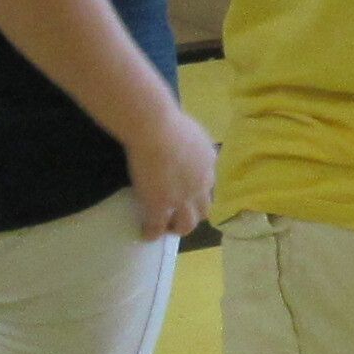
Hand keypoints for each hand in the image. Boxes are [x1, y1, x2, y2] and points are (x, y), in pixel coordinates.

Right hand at [125, 102, 218, 238]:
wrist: (155, 129)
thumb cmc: (167, 119)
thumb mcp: (190, 130)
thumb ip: (192, 141)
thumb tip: (185, 140)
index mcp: (208, 161)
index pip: (208, 183)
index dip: (198, 190)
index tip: (188, 192)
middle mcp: (201, 183)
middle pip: (204, 208)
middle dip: (194, 214)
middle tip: (180, 215)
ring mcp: (182, 198)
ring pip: (187, 224)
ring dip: (178, 228)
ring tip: (166, 228)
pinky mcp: (161, 206)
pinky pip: (157, 226)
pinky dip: (152, 232)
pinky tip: (145, 234)